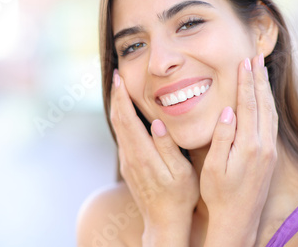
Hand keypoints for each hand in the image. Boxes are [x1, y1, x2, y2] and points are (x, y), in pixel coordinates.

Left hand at [110, 69, 197, 245]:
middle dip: (117, 96)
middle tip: (118, 75)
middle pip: (118, 120)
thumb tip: (157, 123)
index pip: (127, 119)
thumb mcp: (180, 173)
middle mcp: (130, 156)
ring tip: (120, 88)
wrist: (163, 222)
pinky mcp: (128, 165)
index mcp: (142, 154)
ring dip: (117, 106)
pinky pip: (122, 136)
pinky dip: (121, 119)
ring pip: (118, 127)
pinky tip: (126, 112)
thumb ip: (168, 147)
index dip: (122, 97)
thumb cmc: (179, 197)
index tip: (120, 78)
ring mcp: (127, 161)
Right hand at [200, 54, 277, 246]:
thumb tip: (227, 111)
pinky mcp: (270, 155)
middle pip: (263, 104)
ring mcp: (269, 150)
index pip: (248, 106)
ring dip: (265, 90)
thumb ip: (222, 137)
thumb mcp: (214, 167)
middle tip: (255, 57)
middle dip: (259, 79)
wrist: (238, 217)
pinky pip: (272, 122)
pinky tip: (264, 98)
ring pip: (270, 112)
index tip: (244, 63)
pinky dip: (268, 104)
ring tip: (261, 71)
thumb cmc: (219, 193)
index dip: (246, 82)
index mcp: (248, 146)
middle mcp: (263, 146)